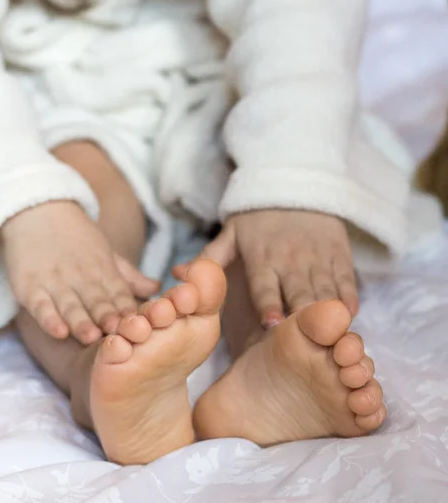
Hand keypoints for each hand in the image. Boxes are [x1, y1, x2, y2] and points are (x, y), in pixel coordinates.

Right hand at [1, 201, 159, 344]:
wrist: (38, 210)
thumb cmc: (76, 237)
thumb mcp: (106, 253)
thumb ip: (129, 276)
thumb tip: (157, 289)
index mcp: (103, 270)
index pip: (119, 294)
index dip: (129, 311)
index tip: (142, 327)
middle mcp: (81, 277)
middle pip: (97, 302)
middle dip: (109, 319)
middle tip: (121, 336)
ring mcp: (55, 281)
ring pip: (70, 306)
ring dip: (81, 322)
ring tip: (92, 337)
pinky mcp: (30, 286)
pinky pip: (40, 306)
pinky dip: (49, 319)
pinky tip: (58, 332)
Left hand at [173, 210, 358, 326]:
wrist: (294, 185)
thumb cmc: (257, 218)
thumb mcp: (230, 234)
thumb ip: (208, 258)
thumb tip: (178, 276)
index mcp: (262, 257)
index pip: (264, 285)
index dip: (268, 304)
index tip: (271, 324)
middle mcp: (291, 260)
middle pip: (298, 294)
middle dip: (302, 317)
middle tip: (305, 340)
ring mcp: (318, 258)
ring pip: (325, 292)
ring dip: (327, 315)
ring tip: (329, 337)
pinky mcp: (340, 255)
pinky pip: (346, 282)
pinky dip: (348, 301)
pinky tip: (347, 318)